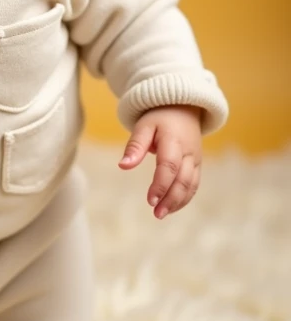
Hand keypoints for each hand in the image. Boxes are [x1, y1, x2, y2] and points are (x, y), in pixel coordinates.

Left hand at [118, 104, 202, 218]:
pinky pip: (194, 184)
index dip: (161, 185)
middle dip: (170, 199)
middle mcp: (188, 152)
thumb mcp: (143, 126)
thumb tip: (123, 166)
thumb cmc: (159, 116)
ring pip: (191, 185)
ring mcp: (195, 159)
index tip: (149, 200)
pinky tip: (171, 206)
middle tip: (156, 214)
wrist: (183, 107)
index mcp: (174, 141)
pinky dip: (184, 197)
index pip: (169, 166)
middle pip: (183, 180)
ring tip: (162, 214)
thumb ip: (135, 146)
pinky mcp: (197, 164)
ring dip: (178, 201)